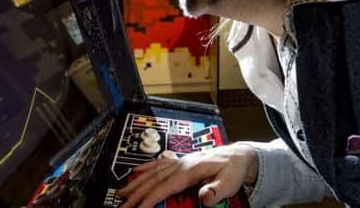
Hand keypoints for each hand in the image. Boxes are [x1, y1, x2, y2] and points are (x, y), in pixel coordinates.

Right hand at [117, 142, 257, 207]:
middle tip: (123, 206)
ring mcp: (179, 162)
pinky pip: (158, 164)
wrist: (237, 156)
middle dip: (137, 194)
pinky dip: (145, 169)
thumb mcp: (230, 181)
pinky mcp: (180, 162)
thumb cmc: (233, 168)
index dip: (150, 198)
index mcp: (191, 170)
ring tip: (122, 193)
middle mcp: (181, 164)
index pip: (165, 186)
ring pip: (152, 172)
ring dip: (136, 182)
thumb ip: (217, 190)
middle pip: (154, 180)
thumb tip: (204, 198)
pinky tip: (135, 173)